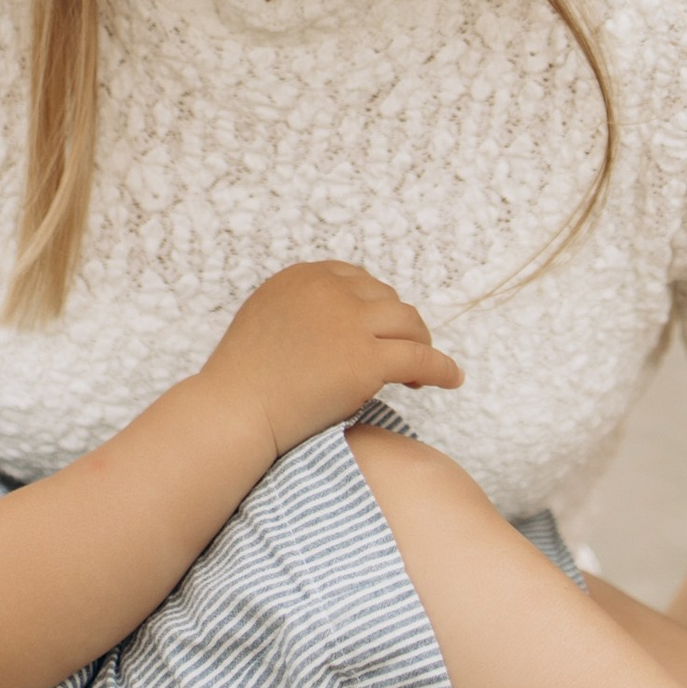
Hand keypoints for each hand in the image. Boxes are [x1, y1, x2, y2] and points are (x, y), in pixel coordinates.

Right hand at [203, 260, 462, 461]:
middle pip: (386, 298)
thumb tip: (342, 318)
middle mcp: (328, 290)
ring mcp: (349, 323)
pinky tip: (451, 378)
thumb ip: (302, 308)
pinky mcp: (366, 359)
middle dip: (396, 326)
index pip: (357, 280)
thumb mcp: (267, 318)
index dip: (373, 306)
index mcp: (303, 276)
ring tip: (418, 370)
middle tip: (399, 356)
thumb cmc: (244, 380)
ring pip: (409, 323)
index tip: (378, 329)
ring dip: (419, 343)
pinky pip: (421, 359)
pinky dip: (441, 368)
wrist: (235, 411)